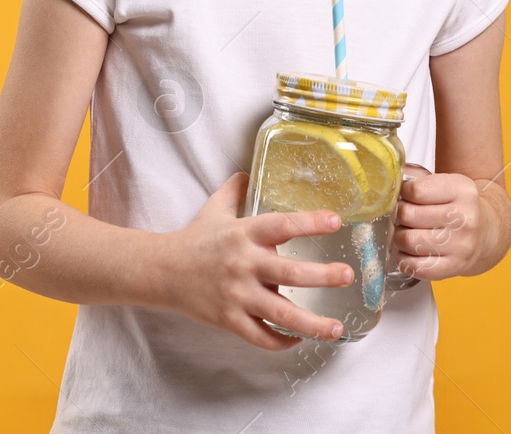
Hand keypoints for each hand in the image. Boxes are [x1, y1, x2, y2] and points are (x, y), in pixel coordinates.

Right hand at [159, 172, 353, 349]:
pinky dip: (281, 341)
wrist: (162, 270)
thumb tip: (248, 169)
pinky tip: (299, 339)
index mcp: (244, 233)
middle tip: (347, 275)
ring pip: (280, 313)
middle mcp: (244, 263)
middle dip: (322, 276)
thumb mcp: (215, 208)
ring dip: (311, 323)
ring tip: (336, 328)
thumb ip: (235, 190)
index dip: (309, 222)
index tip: (336, 221)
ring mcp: (237, 295)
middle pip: (289, 271)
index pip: (282, 224)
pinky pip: (260, 336)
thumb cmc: (194, 239)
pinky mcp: (229, 319)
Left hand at [392, 163, 483, 281]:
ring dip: (399, 237)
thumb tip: (389, 177)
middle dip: (399, 215)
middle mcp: (465, 218)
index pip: (415, 190)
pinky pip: (414, 266)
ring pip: (408, 241)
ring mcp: (461, 246)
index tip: (405, 196)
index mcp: (462, 190)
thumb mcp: (445, 183)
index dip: (403, 193)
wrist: (484, 233)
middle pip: (408, 215)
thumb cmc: (456, 206)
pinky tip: (409, 251)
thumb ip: (416, 177)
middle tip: (403, 216)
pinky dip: (404, 258)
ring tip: (406, 232)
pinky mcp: (453, 267)